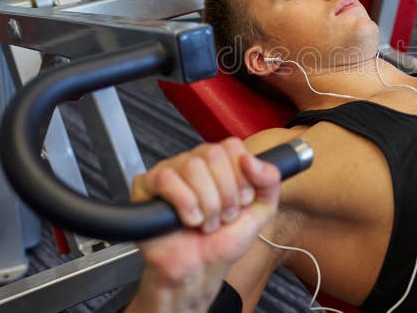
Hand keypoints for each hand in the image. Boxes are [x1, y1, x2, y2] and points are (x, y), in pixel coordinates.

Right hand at [126, 138, 279, 311]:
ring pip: (192, 166)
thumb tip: (251, 159)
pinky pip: (166, 179)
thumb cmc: (224, 240)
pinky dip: (184, 204)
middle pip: (213, 154)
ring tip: (206, 223)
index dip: (241, 177)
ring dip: (207, 203)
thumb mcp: (262, 210)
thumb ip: (269, 180)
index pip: (232, 146)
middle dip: (225, 194)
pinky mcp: (146, 186)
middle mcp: (194, 162)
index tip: (243, 201)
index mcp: (220, 162)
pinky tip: (188, 220)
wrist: (200, 270)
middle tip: (223, 216)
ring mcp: (169, 171)